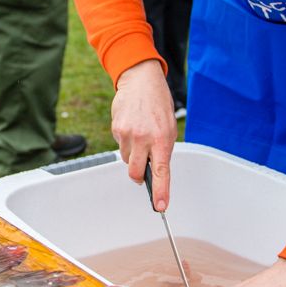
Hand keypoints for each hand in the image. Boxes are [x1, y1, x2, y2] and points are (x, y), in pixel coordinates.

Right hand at [112, 60, 175, 210]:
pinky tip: (132, 126)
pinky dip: (127, 142)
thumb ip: (163, 150)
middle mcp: (144, 138)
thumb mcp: (169, 128)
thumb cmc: (158, 104)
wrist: (141, 81)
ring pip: (127, 159)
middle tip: (143, 169)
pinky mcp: (116, 129)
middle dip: (139, 176)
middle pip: (136, 173)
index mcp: (161, 139)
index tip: (160, 206)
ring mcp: (128, 134)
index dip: (161, 192)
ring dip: (133, 154)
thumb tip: (156, 171)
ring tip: (140, 135)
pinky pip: (120, 145)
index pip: (161, 172)